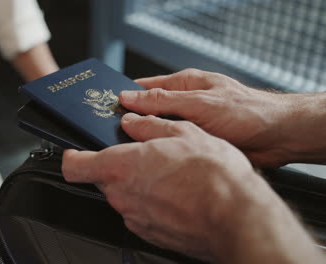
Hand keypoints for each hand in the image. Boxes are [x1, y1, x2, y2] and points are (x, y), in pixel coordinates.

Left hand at [62, 113, 266, 259]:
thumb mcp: (182, 132)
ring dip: (137, 183)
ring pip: (124, 195)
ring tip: (169, 174)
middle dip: (117, 165)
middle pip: (103, 178)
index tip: (76, 151)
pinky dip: (151, 202)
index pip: (73, 165)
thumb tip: (133, 122)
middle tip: (144, 155)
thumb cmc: (213, 175)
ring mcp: (135, 217)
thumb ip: (148, 126)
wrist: (237, 217)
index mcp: (121, 166)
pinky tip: (176, 194)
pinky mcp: (150, 232)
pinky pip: (140, 212)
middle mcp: (121, 195)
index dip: (71, 156)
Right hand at [120, 69, 325, 166]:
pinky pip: (173, 148)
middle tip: (113, 136)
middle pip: (150, 112)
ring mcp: (190, 124)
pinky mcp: (197, 143)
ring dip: (149, 141)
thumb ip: (164, 101)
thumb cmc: (247, 112)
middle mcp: (185, 104)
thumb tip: (130, 97)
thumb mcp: (199, 103)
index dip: (125, 97)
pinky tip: (154, 162)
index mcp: (184, 85)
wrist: (278, 137)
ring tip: (130, 152)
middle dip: (133, 123)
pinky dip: (164, 153)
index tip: (105, 109)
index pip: (145, 88)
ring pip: (160, 132)